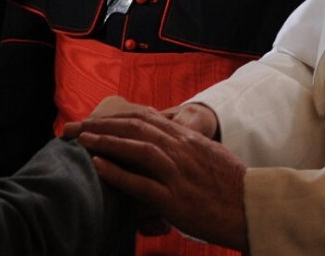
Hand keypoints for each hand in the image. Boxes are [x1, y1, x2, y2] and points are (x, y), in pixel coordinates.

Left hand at [70, 108, 248, 248]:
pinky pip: (142, 183)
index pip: (143, 118)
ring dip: (105, 141)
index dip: (114, 116)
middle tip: (72, 127)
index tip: (92, 118)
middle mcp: (180, 149)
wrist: (253, 208)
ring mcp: (177, 173)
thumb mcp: (208, 154)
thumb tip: (166, 136)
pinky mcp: (175, 199)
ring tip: (80, 139)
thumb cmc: (231, 184)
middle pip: (134, 127)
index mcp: (186, 138)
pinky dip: (118, 173)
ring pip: (136, 148)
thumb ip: (185, 143)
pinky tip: (99, 166)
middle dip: (100, 125)